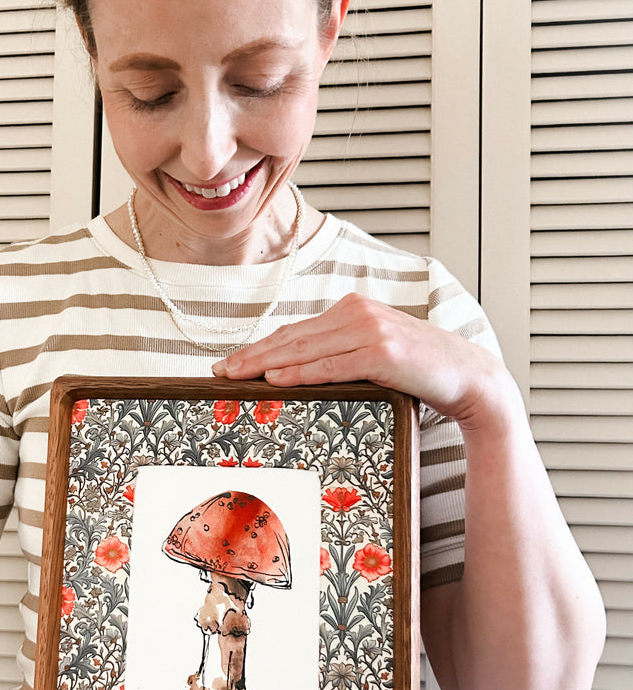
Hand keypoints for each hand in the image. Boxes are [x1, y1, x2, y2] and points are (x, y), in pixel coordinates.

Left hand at [212, 292, 507, 427]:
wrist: (470, 377)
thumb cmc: (421, 371)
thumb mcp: (375, 354)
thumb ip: (341, 353)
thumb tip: (295, 369)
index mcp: (353, 309)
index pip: (296, 330)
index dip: (260, 347)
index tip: (231, 362)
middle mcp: (357, 313)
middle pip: (292, 337)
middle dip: (251, 355)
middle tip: (219, 371)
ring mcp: (370, 330)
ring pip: (305, 350)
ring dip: (265, 364)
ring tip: (235, 376)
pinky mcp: (381, 353)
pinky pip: (331, 366)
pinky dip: (301, 373)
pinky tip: (276, 380)